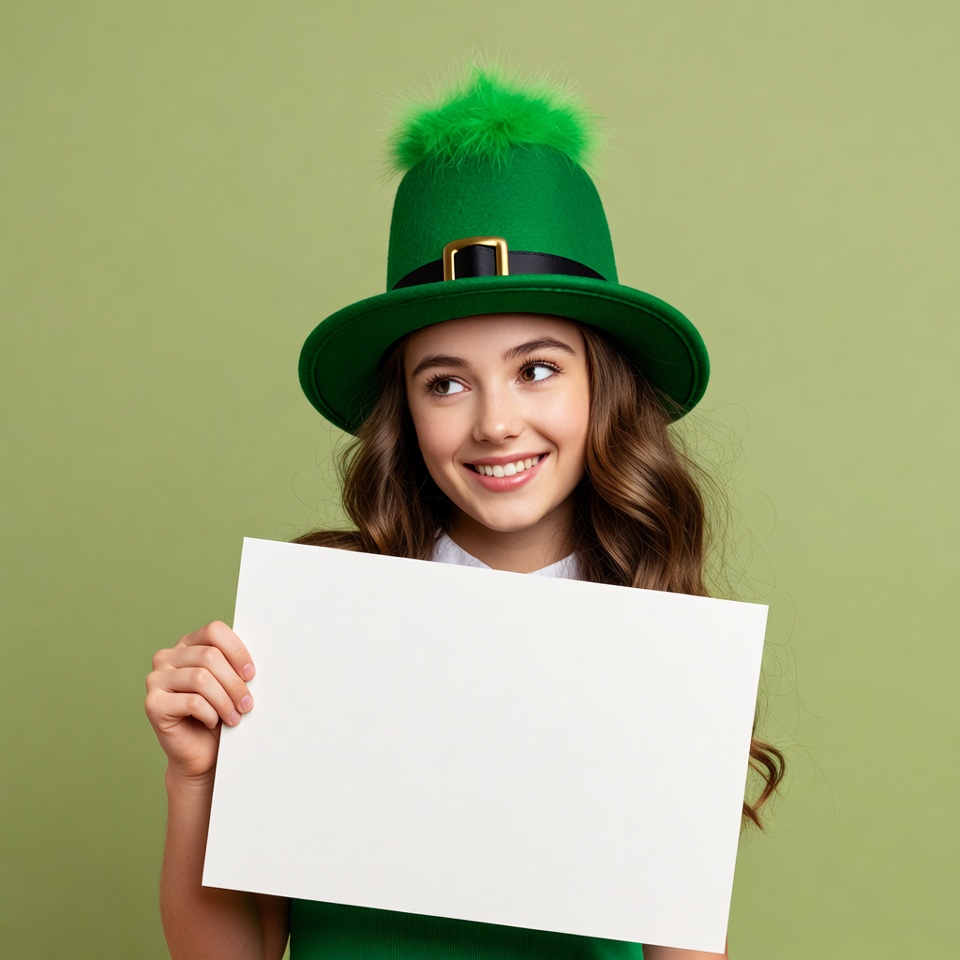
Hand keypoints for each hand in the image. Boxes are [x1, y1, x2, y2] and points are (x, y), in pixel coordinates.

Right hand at [145, 621, 255, 781]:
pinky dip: (210, 714)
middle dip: (235, 683)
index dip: (237, 651)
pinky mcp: (153, 704)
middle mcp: (166, 657)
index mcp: (187, 644)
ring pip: (201, 678)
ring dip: (225, 701)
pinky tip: (212, 722)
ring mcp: (155, 680)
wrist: (201, 753)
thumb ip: (234, 664)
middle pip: (210, 656)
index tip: (251, 674)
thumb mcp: (229, 683)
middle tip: (247, 704)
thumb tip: (252, 662)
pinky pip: (192, 702)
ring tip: (234, 717)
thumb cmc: (218, 714)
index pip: (214, 631)